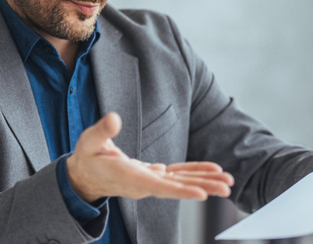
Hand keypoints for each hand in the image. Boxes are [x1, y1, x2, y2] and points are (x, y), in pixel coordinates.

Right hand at [67, 113, 234, 201]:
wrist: (84, 176)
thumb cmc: (87, 157)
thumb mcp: (89, 141)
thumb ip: (102, 131)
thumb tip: (114, 118)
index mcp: (130, 177)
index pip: (159, 186)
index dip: (181, 190)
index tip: (201, 194)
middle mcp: (144, 183)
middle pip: (177, 188)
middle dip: (203, 187)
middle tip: (227, 187)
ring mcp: (151, 181)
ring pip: (182, 183)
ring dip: (205, 182)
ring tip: (228, 183)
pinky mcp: (154, 175)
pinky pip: (178, 175)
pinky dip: (195, 172)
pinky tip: (212, 172)